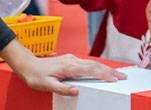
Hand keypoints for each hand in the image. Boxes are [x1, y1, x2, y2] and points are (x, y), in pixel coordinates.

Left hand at [0, 40, 125, 95]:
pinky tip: (101, 70)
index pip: (92, 71)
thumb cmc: (35, 76)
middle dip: (110, 71)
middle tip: (123, 77)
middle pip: (96, 65)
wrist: (27, 64)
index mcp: (69, 67)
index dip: (104, 75)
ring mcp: (72, 59)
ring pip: (93, 64)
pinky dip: (98, 67)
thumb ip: (62, 89)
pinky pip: (88, 63)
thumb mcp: (46, 86)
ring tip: (116, 75)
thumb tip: (76, 91)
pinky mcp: (70, 60)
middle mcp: (73, 61)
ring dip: (106, 69)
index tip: (115, 80)